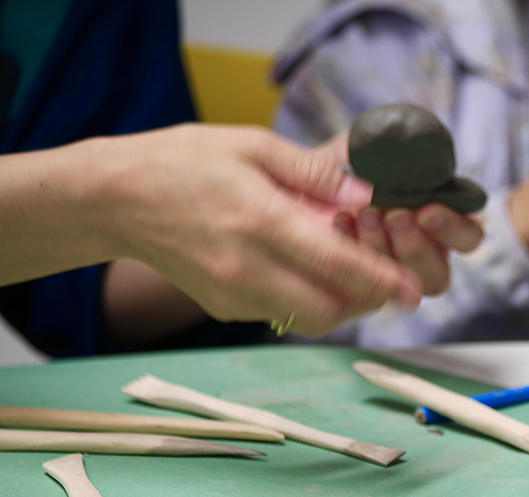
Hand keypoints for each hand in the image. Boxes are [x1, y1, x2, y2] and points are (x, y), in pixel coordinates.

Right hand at [87, 124, 423, 335]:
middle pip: (328, 308)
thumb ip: (313, 173)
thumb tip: (366, 195)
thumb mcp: (251, 146)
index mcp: (258, 220)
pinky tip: (314, 271)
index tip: (413, 290)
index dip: (380, 280)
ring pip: (308, 318)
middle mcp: (246, 267)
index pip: (334, 263)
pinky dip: (309, 300)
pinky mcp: (225, 308)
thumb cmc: (183, 162)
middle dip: (368, 300)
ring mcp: (233, 294)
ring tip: (357, 274)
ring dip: (341, 304)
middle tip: (391, 280)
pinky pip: (282, 314)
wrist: (114, 200)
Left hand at [315, 132, 483, 296]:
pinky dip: (354, 257)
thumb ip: (385, 148)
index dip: (456, 228)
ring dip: (387, 253)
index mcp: (435, 221)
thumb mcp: (358, 149)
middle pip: (438, 275)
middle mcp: (415, 254)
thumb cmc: (333, 169)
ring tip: (364, 215)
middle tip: (396, 217)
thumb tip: (406, 143)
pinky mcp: (354, 291)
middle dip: (418, 248)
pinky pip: (365, 291)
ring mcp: (385, 277)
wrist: (285, 188)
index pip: (467, 237)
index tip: (429, 211)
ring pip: (404, 288)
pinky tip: (338, 222)